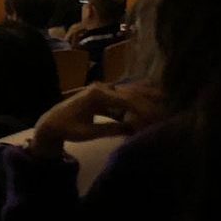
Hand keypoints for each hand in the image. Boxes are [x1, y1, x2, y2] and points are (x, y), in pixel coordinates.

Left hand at [29, 84, 163, 156]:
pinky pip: (124, 97)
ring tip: (167, 102)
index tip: (156, 118)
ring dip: (147, 98)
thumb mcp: (89, 133)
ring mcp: (104, 90)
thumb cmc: (68, 128)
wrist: (52, 122)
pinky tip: (151, 104)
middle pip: (132, 93)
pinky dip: (137, 102)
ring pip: (130, 92)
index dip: (143, 109)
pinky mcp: (105, 96)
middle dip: (150, 102)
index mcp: (98, 94)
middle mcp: (103, 88)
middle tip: (168, 110)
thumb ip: (111, 129)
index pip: (126, 100)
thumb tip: (134, 130)